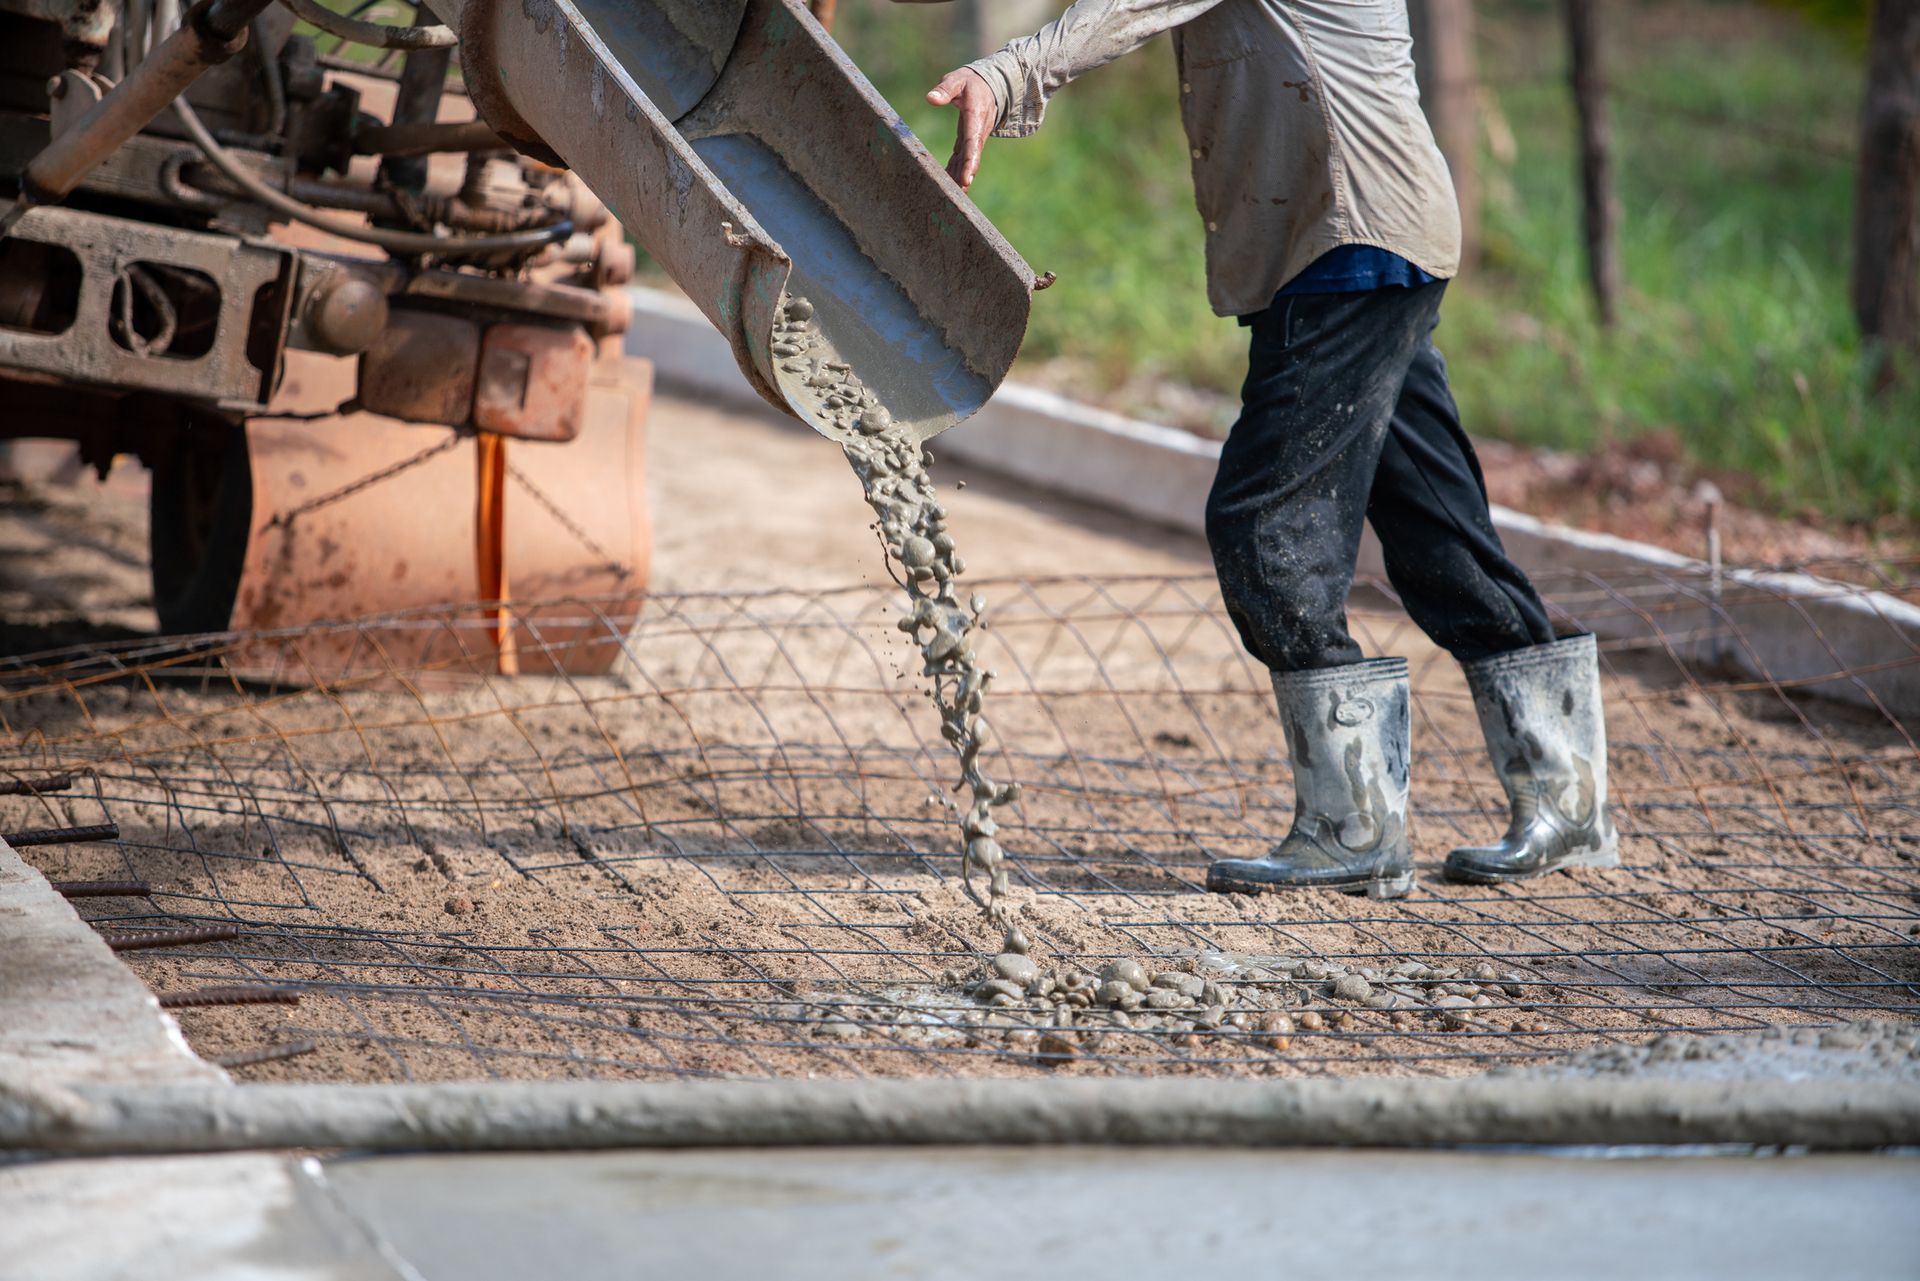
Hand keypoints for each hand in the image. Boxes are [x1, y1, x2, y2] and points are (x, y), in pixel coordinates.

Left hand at [927, 67, 995, 188]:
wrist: (991, 85)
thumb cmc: (971, 82)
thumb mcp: (958, 80)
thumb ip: (945, 89)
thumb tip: (930, 98)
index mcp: (975, 118)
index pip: (973, 143)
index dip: (970, 162)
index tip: (967, 179)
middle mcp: (977, 132)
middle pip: (972, 158)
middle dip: (965, 177)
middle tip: (958, 196)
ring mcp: (974, 138)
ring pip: (967, 161)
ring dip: (960, 178)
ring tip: (952, 197)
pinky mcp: (968, 140)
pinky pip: (962, 158)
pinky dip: (956, 171)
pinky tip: (947, 184)